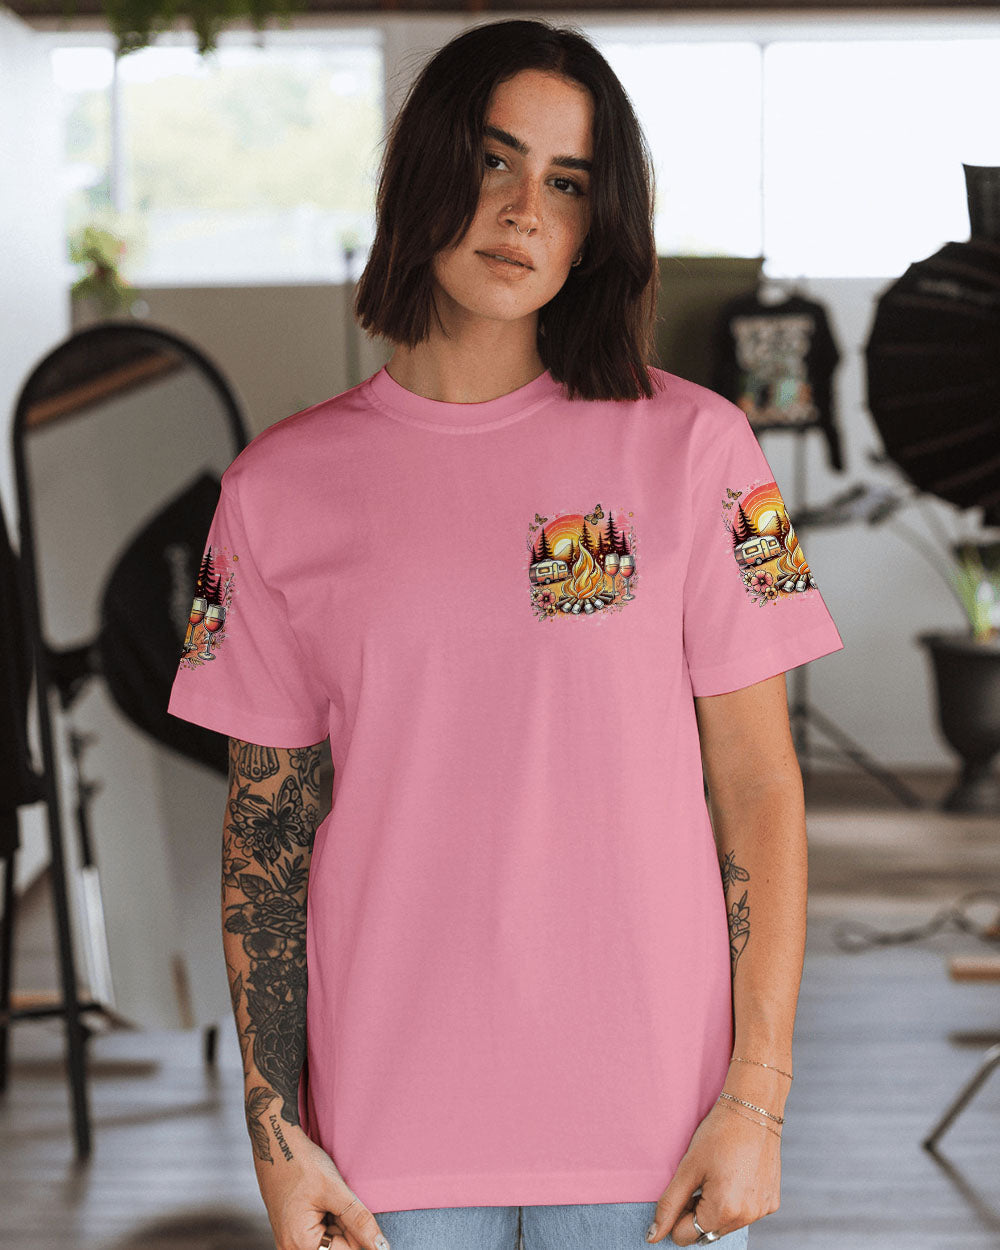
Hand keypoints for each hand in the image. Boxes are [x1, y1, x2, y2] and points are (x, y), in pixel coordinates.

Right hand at [253, 1123, 390, 1249]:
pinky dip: (329, 1217)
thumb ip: (359, 1221)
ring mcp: (290, 1241)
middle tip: (337, 1197)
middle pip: (337, 1247)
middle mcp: (291, 1249)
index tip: (351, 1204)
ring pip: (330, 1239)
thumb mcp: (334, 1190)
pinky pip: (320, 1233)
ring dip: (338, 1220)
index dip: (359, 1231)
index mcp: (300, 1244)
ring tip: (327, 1195)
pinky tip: (323, 1199)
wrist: (275, 1144)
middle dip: (346, 1225)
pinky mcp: (292, 1232)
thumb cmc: (301, 1163)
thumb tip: (381, 1247)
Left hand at [646, 1100, 780, 1244]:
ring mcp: (762, 1211)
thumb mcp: (688, 1168)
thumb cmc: (718, 1135)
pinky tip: (734, 1175)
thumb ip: (669, 1205)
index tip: (683, 1188)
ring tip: (717, 1175)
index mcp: (724, 1210)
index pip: (687, 1236)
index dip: (678, 1214)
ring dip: (716, 1209)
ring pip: (726, 1225)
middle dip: (697, 1213)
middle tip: (699, 1179)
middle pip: (707, 1232)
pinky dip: (735, 1202)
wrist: (753, 1109)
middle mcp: (746, 1217)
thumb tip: (652, 1236)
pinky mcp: (771, 1202)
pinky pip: (745, 1213)